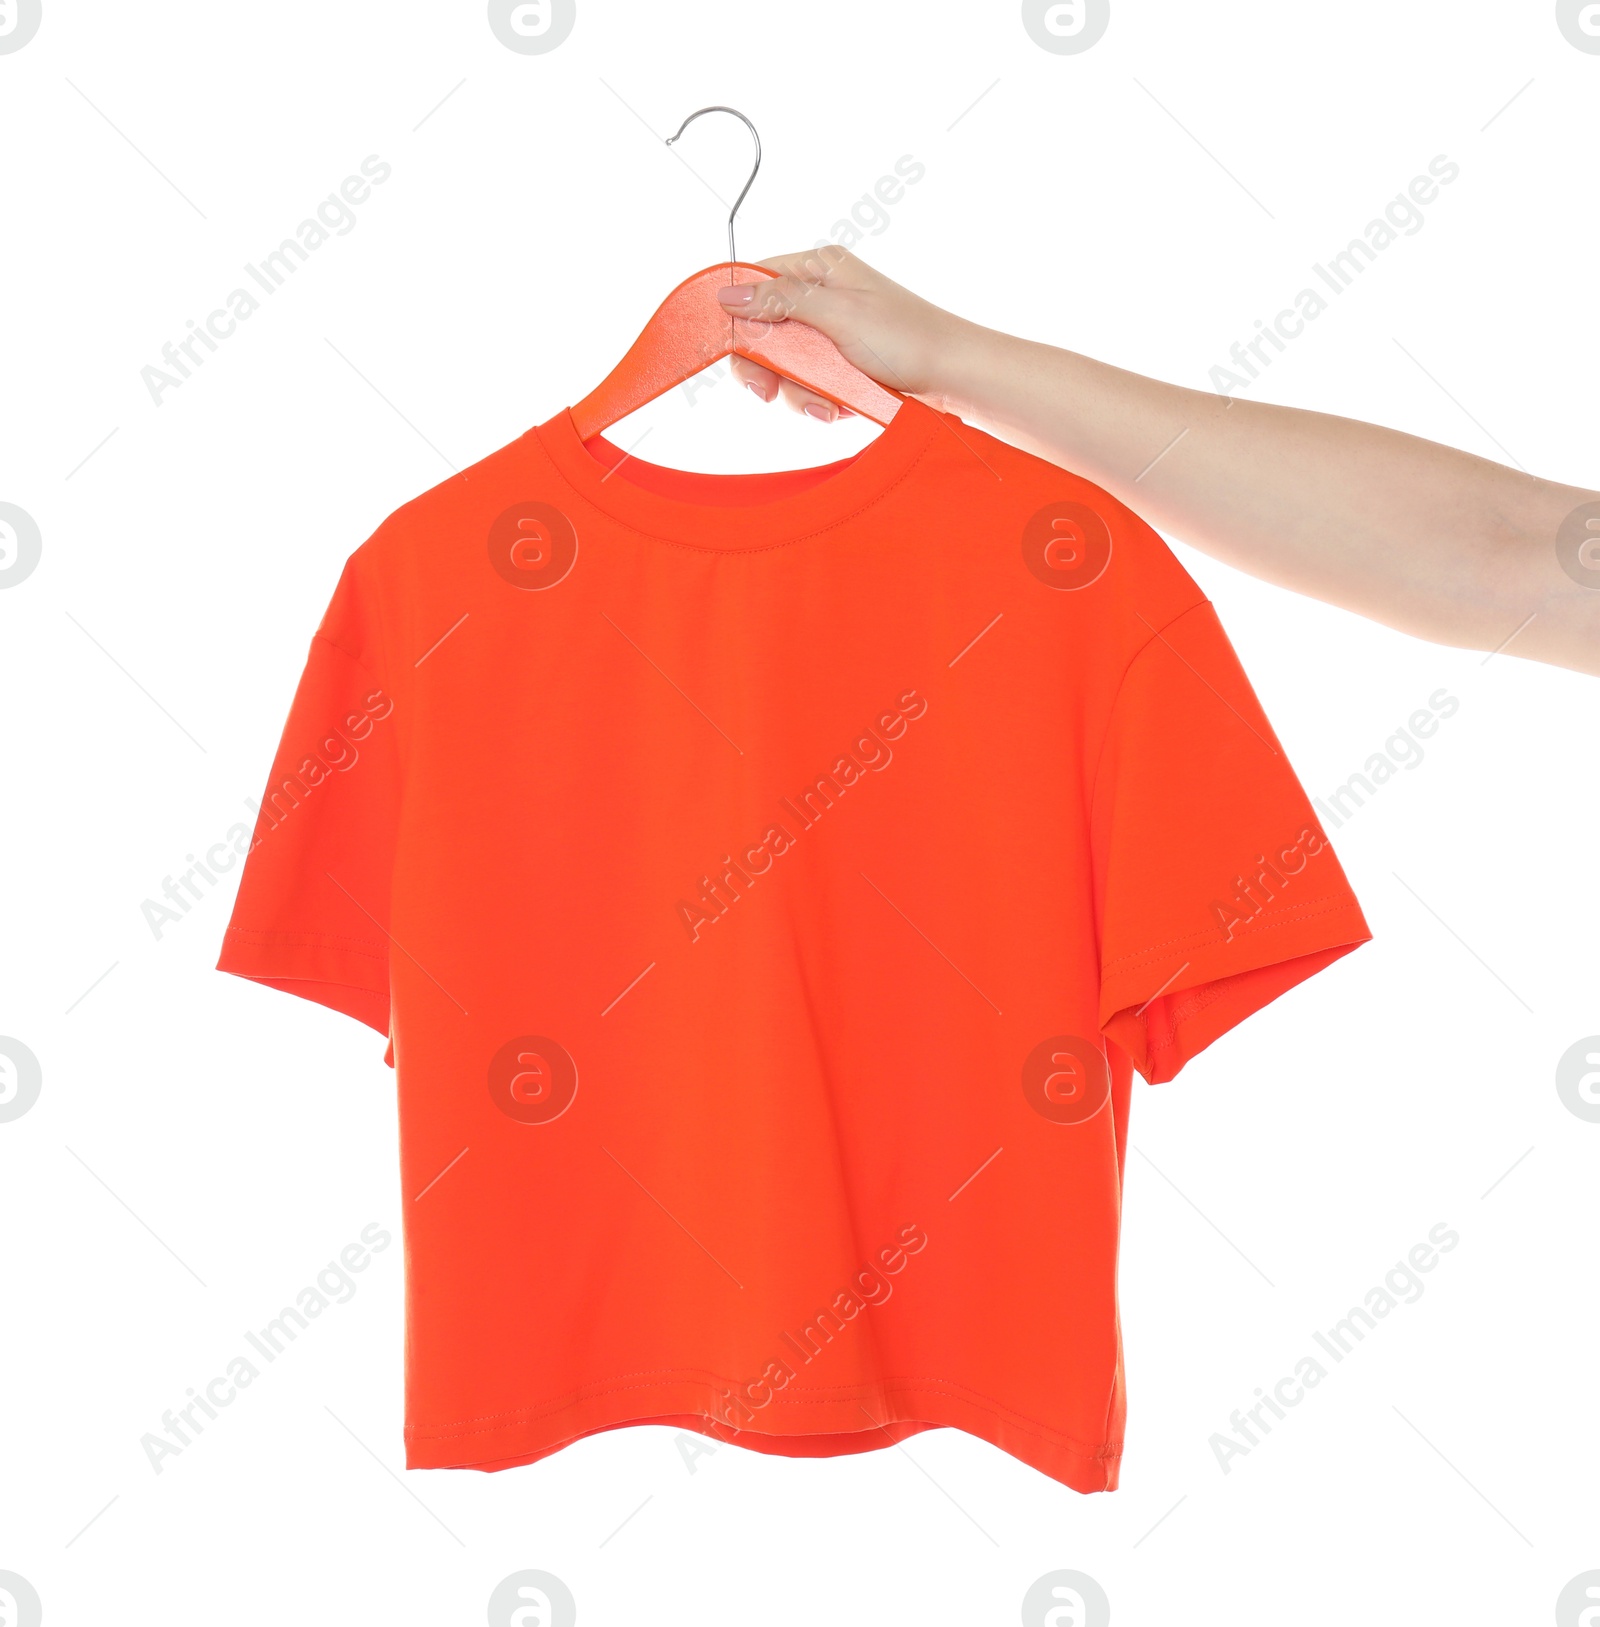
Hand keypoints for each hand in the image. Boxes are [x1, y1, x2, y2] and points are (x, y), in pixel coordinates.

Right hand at [714, 246, 976, 421]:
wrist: (954, 376)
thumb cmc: (907, 338)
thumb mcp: (838, 315)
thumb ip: (781, 302)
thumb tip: (728, 294)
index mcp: (820, 268)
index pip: (756, 281)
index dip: (737, 315)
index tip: (733, 349)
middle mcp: (822, 295)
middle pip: (763, 328)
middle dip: (767, 366)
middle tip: (767, 392)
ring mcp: (831, 331)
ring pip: (785, 362)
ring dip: (797, 390)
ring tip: (824, 405)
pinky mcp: (841, 364)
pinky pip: (809, 382)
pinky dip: (817, 399)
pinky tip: (836, 408)